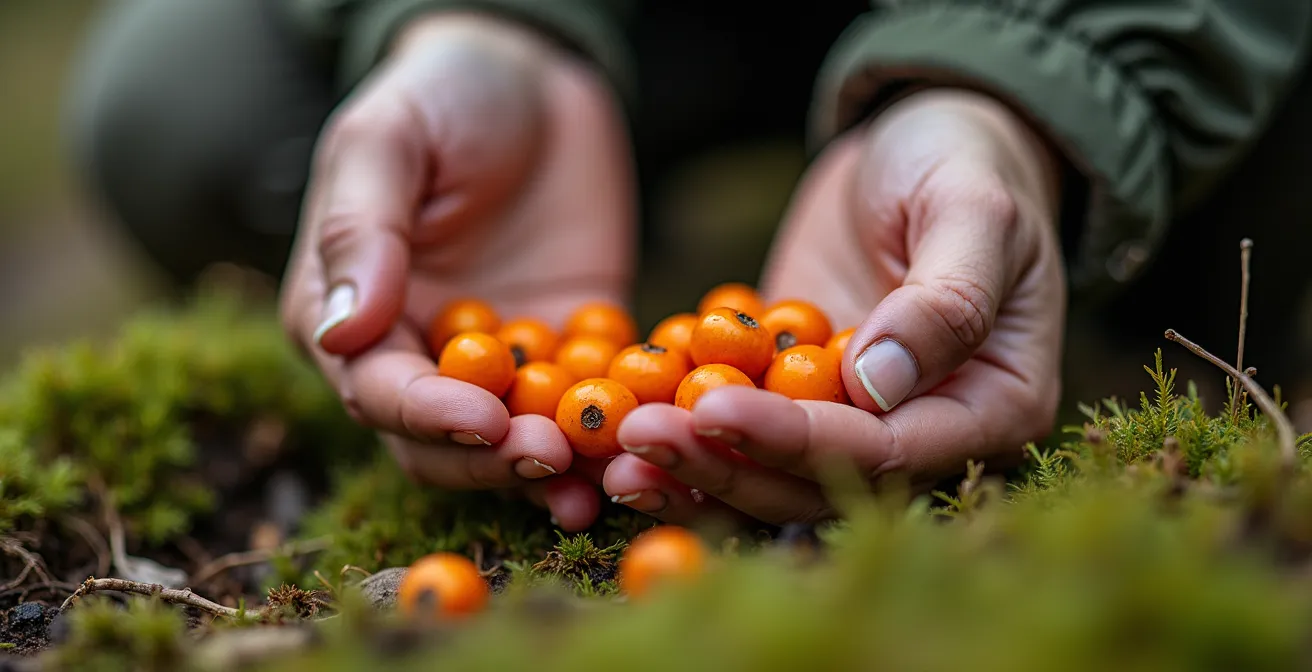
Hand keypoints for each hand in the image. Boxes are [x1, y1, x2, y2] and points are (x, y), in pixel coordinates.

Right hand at [279, 13, 635, 529]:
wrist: (532, 75)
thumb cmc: (442, 94)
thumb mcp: (388, 139)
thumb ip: (361, 230)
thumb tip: (341, 332)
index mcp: (352, 319)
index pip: (381, 393)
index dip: (429, 416)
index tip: (485, 420)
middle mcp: (420, 357)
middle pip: (447, 444)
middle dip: (498, 459)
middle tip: (556, 456)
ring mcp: (500, 361)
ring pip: (518, 443)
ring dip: (559, 470)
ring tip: (605, 482)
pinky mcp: (570, 350)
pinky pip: (589, 406)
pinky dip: (613, 436)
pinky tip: (649, 448)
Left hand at [603, 90, 1065, 524]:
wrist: (920, 139)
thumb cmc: (967, 161)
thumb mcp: (972, 211)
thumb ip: (945, 300)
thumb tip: (876, 388)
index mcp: (993, 407)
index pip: (889, 450)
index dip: (799, 440)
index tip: (714, 412)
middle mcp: (924, 433)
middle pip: (818, 478)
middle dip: (726, 464)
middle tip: (639, 435)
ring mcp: (854, 420)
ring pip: (770, 472)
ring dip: (693, 469)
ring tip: (616, 449)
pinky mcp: (794, 396)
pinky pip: (741, 431)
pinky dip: (686, 440)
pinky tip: (617, 435)